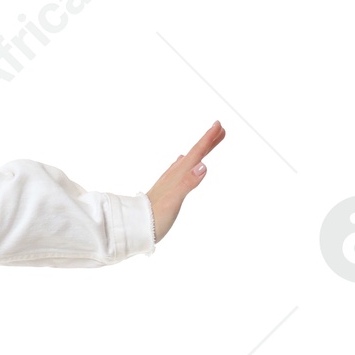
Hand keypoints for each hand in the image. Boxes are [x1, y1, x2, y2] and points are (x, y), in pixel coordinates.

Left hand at [146, 120, 224, 242]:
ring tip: (206, 144)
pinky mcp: (166, 191)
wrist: (134, 228)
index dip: (207, 140)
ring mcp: (169, 183)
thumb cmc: (154, 218)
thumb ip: (187, 183)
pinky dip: (186, 164)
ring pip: (187, 161)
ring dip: (199, 151)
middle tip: (220, 129)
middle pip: (193, 155)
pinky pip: (179, 172)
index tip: (218, 125)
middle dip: (206, 142)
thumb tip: (203, 166)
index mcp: (177, 176)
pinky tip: (183, 164)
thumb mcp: (173, 201)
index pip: (195, 154)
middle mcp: (173, 176)